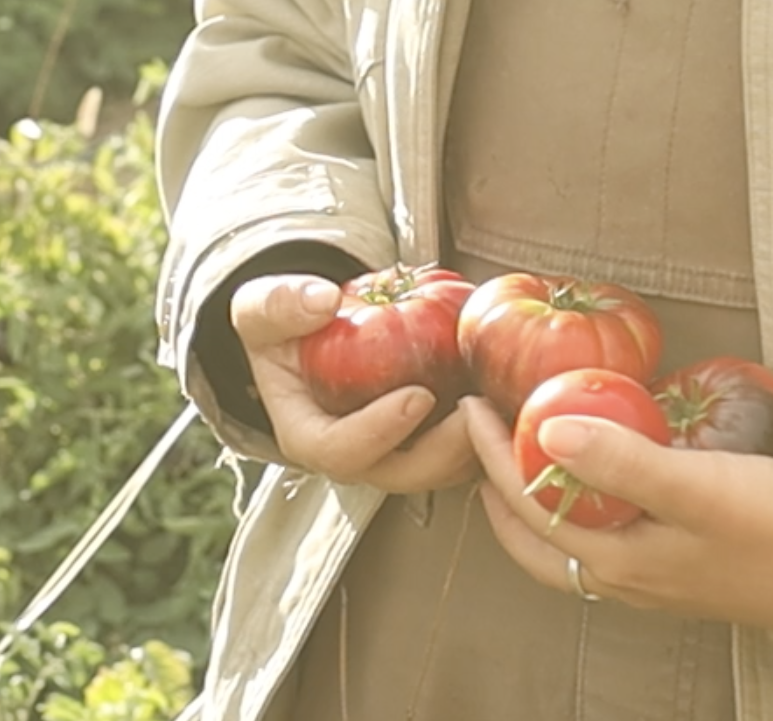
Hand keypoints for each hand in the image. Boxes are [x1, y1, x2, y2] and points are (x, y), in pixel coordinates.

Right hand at [231, 273, 480, 492]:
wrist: (307, 330)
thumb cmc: (281, 324)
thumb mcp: (262, 306)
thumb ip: (280, 303)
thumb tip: (320, 300)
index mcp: (309, 434)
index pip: (342, 452)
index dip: (380, 431)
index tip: (417, 396)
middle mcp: (355, 453)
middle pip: (401, 472)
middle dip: (443, 450)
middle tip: (476, 410)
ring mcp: (393, 448)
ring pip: (439, 468)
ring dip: (474, 445)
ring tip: (501, 404)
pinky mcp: (425, 435)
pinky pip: (460, 446)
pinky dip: (486, 428)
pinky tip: (509, 394)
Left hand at [461, 394, 772, 636]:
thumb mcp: (696, 485)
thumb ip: (622, 460)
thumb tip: (545, 430)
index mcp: (620, 564)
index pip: (530, 506)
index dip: (493, 455)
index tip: (473, 406)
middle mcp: (628, 579)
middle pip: (537, 537)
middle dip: (499, 486)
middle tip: (483, 432)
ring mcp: (656, 577)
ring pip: (570, 541)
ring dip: (537, 499)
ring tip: (526, 450)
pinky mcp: (684, 564)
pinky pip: (608, 535)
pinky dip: (583, 503)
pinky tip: (601, 474)